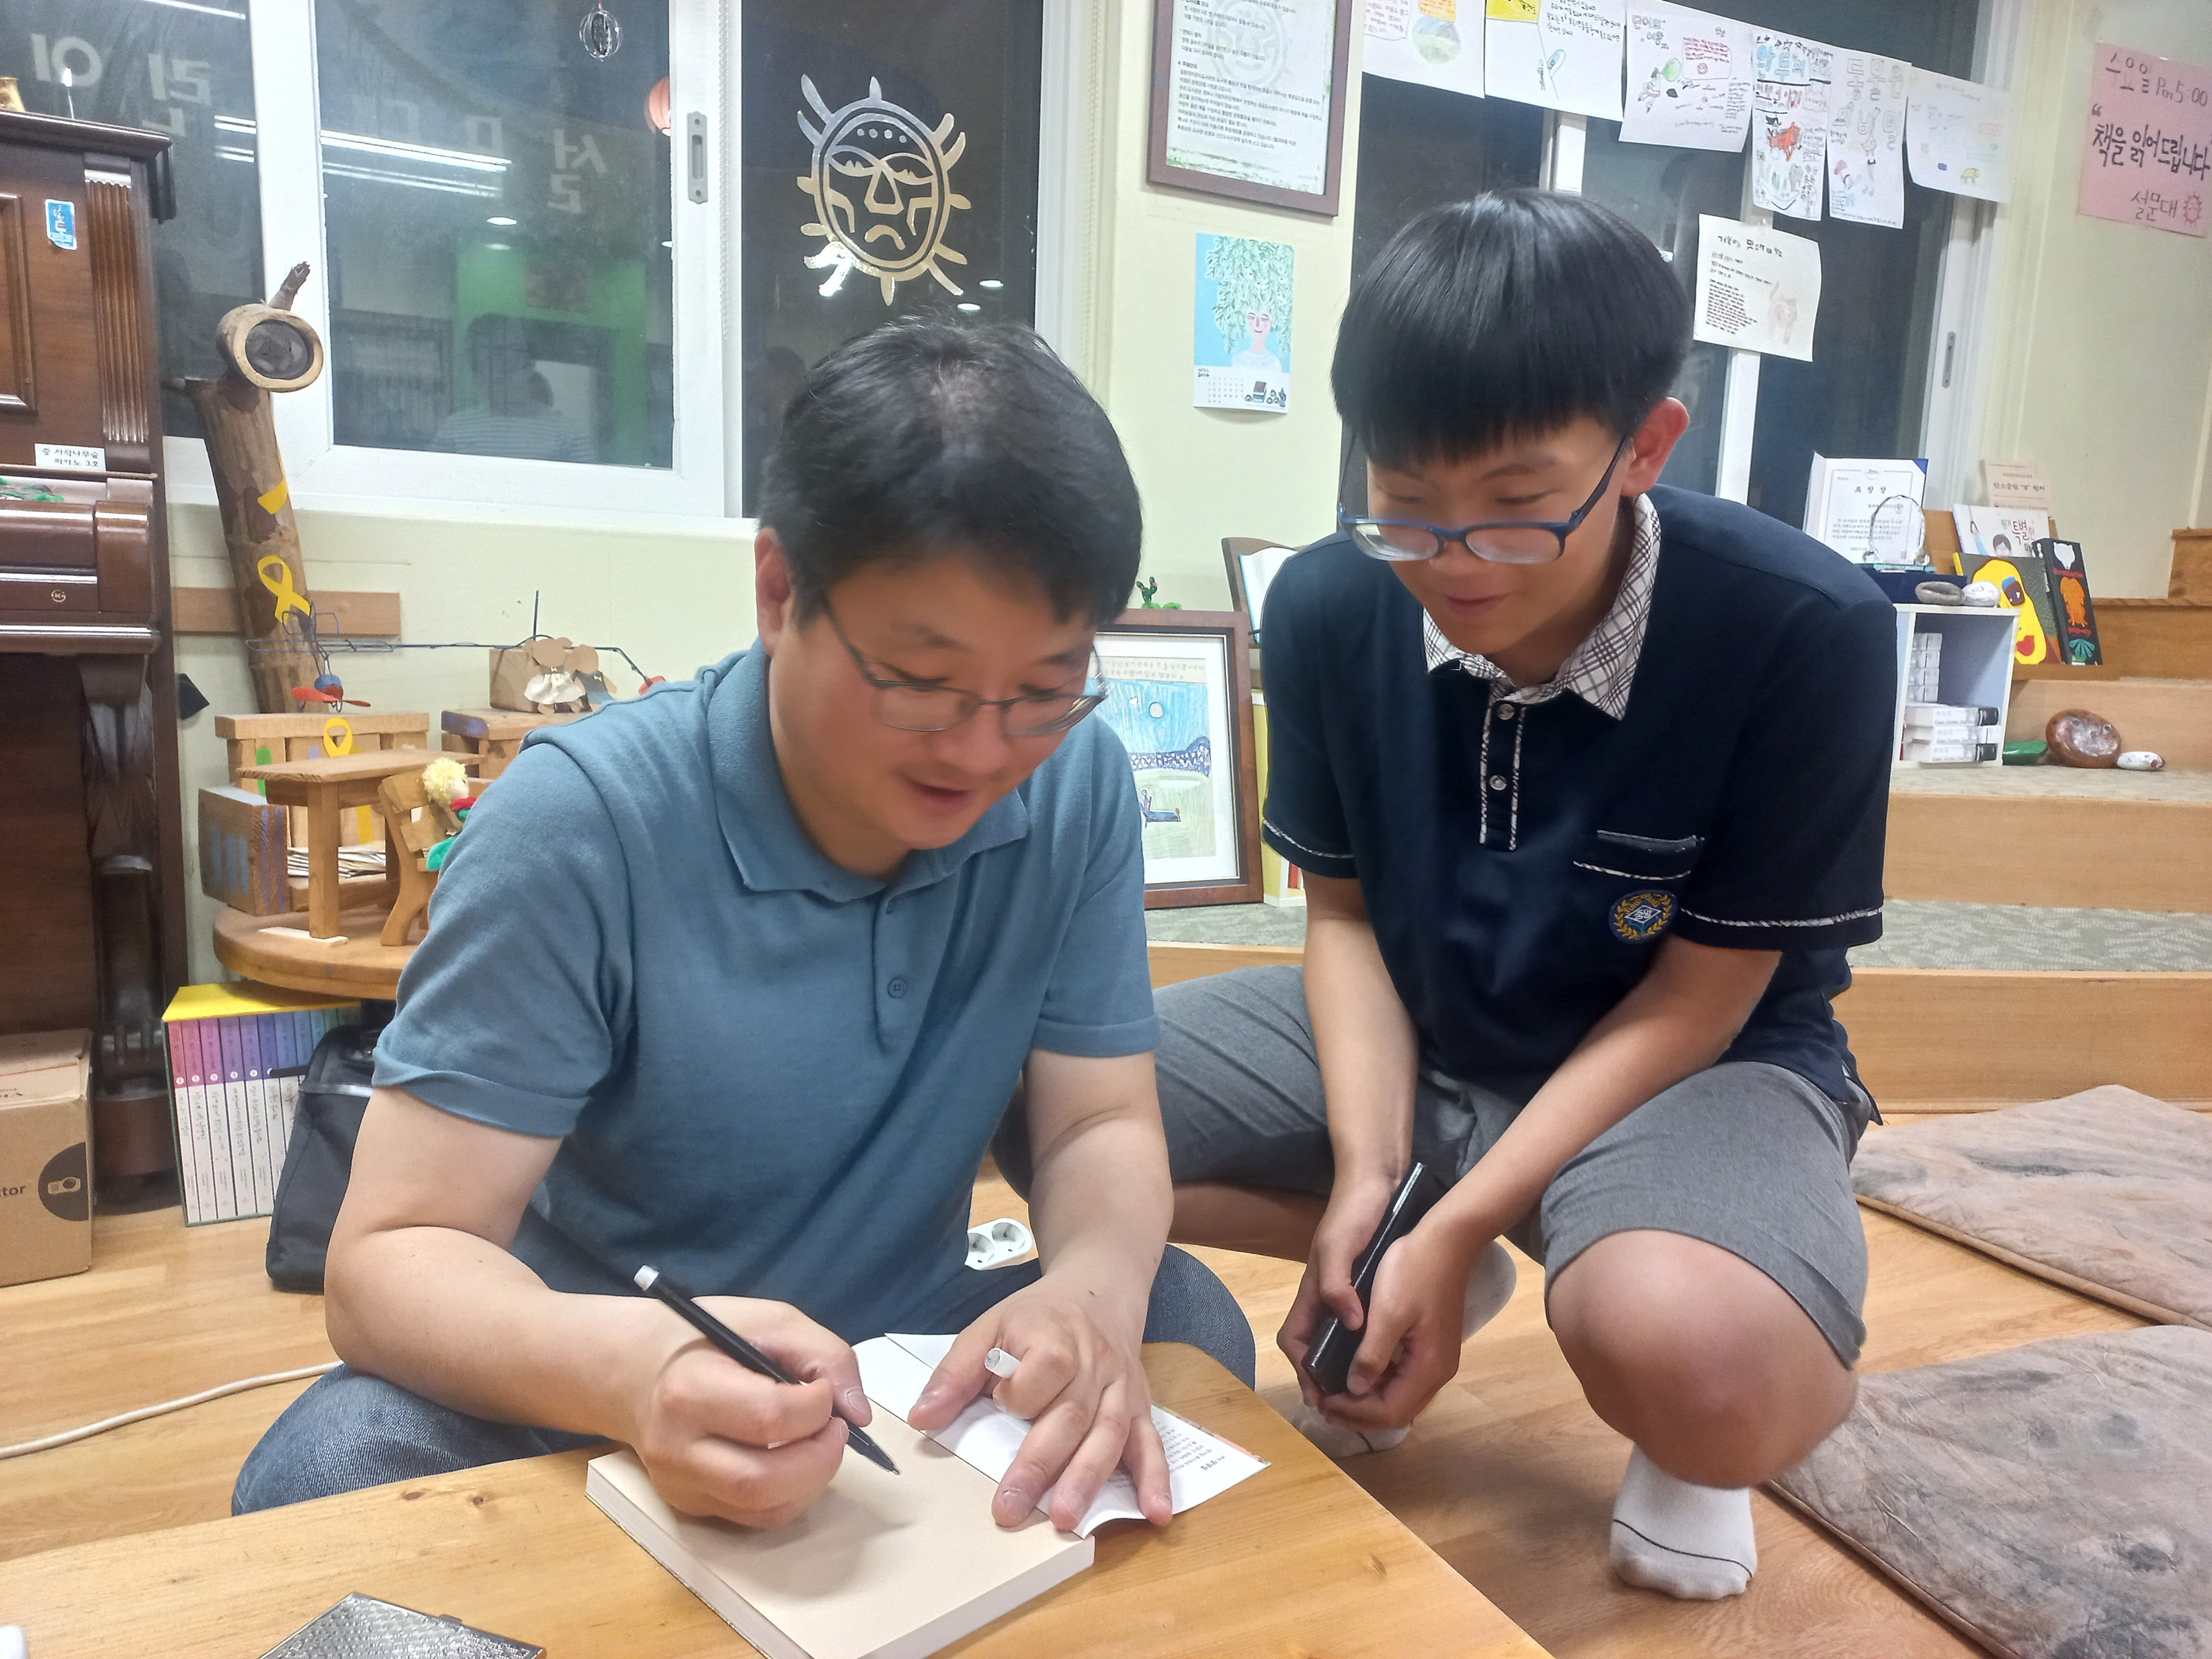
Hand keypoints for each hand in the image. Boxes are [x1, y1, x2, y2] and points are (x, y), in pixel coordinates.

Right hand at [625, 1297, 868, 1528]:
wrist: (633, 1370)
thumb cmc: (703, 1339)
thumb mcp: (768, 1320)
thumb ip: (823, 1355)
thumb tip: (859, 1413)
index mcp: (690, 1389)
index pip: (769, 1418)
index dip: (818, 1407)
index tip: (824, 1390)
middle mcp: (677, 1447)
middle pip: (763, 1481)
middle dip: (821, 1458)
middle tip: (836, 1428)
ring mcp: (680, 1485)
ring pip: (763, 1510)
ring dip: (812, 1481)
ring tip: (819, 1443)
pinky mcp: (689, 1506)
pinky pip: (755, 1519)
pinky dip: (791, 1497)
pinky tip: (795, 1463)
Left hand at [907, 1271, 1167, 1531]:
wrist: (1100, 1290)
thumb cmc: (1038, 1316)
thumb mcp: (989, 1326)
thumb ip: (956, 1372)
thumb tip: (922, 1418)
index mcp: (1055, 1339)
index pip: (1039, 1375)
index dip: (1016, 1394)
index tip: (999, 1401)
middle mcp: (1095, 1365)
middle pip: (1070, 1416)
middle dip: (1041, 1466)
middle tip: (1012, 1509)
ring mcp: (1121, 1388)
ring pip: (1109, 1435)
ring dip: (1089, 1479)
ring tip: (1069, 1520)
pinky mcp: (1140, 1406)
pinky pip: (1151, 1441)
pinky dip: (1155, 1478)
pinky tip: (1155, 1511)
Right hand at [1276, 1166, 1400, 1407]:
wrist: (1377, 1181)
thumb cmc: (1353, 1214)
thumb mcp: (1339, 1247)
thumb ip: (1337, 1285)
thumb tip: (1348, 1325)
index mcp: (1313, 1291)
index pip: (1296, 1340)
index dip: (1303, 1370)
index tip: (1321, 1398)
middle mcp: (1326, 1296)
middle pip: (1315, 1346)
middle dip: (1324, 1378)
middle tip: (1347, 1407)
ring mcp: (1346, 1292)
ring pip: (1338, 1339)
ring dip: (1346, 1366)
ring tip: (1368, 1392)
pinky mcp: (1367, 1286)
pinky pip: (1361, 1327)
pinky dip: (1367, 1347)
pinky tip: (1387, 1356)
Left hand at [1311, 1221, 1477, 1432]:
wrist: (1448, 1239)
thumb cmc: (1414, 1271)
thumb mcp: (1388, 1312)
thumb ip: (1371, 1355)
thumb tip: (1354, 1390)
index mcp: (1428, 1367)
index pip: (1389, 1411)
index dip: (1354, 1414)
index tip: (1323, 1403)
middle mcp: (1438, 1372)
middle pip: (1397, 1412)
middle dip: (1360, 1414)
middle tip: (1325, 1405)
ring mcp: (1439, 1360)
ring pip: (1402, 1398)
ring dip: (1369, 1402)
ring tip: (1337, 1394)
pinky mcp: (1435, 1347)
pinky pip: (1406, 1381)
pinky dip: (1382, 1386)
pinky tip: (1359, 1374)